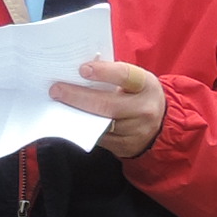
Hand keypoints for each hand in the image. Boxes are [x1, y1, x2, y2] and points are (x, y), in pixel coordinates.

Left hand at [51, 56, 167, 158]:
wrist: (160, 124)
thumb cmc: (139, 95)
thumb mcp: (135, 81)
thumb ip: (113, 76)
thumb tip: (79, 74)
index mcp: (146, 85)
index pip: (125, 76)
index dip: (103, 72)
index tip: (82, 70)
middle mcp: (144, 109)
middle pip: (106, 105)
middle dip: (77, 97)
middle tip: (56, 90)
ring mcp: (136, 131)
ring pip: (100, 124)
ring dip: (76, 115)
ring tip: (58, 106)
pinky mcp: (125, 146)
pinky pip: (99, 138)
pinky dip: (83, 129)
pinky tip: (71, 120)